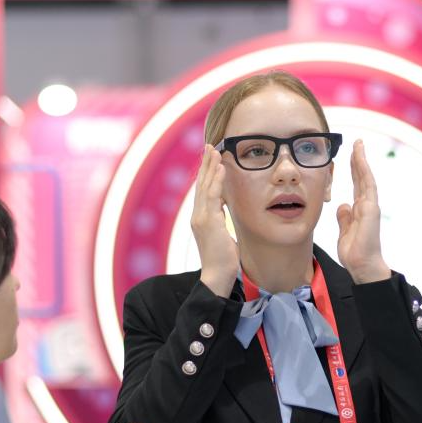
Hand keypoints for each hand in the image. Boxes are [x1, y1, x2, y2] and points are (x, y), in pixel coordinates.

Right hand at [192, 145, 238, 296]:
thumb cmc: (223, 260)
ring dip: (210, 166)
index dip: (206, 173)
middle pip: (201, 184)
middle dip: (206, 164)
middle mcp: (198, 216)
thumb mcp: (222, 235)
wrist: (217, 277)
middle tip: (210, 145)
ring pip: (205, 186)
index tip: (211, 158)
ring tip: (215, 150)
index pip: (203, 191)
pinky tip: (221, 168)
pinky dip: (216, 180)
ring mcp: (201, 218)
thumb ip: (220, 221)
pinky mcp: (209, 222)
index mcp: (201, 219)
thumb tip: (224, 210)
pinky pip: (213, 196)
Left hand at [336, 140, 390, 283]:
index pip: (357, 184)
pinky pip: (367, 187)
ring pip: (366, 178)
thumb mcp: (344, 231)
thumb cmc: (354, 252)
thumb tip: (343, 205)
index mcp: (360, 209)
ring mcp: (370, 206)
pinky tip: (360, 160)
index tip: (351, 155)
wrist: (362, 266)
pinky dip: (364, 172)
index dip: (354, 169)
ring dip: (362, 161)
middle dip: (359, 160)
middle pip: (362, 177)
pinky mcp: (371, 210)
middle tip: (357, 143)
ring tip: (358, 145)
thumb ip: (344, 218)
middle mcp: (367, 205)